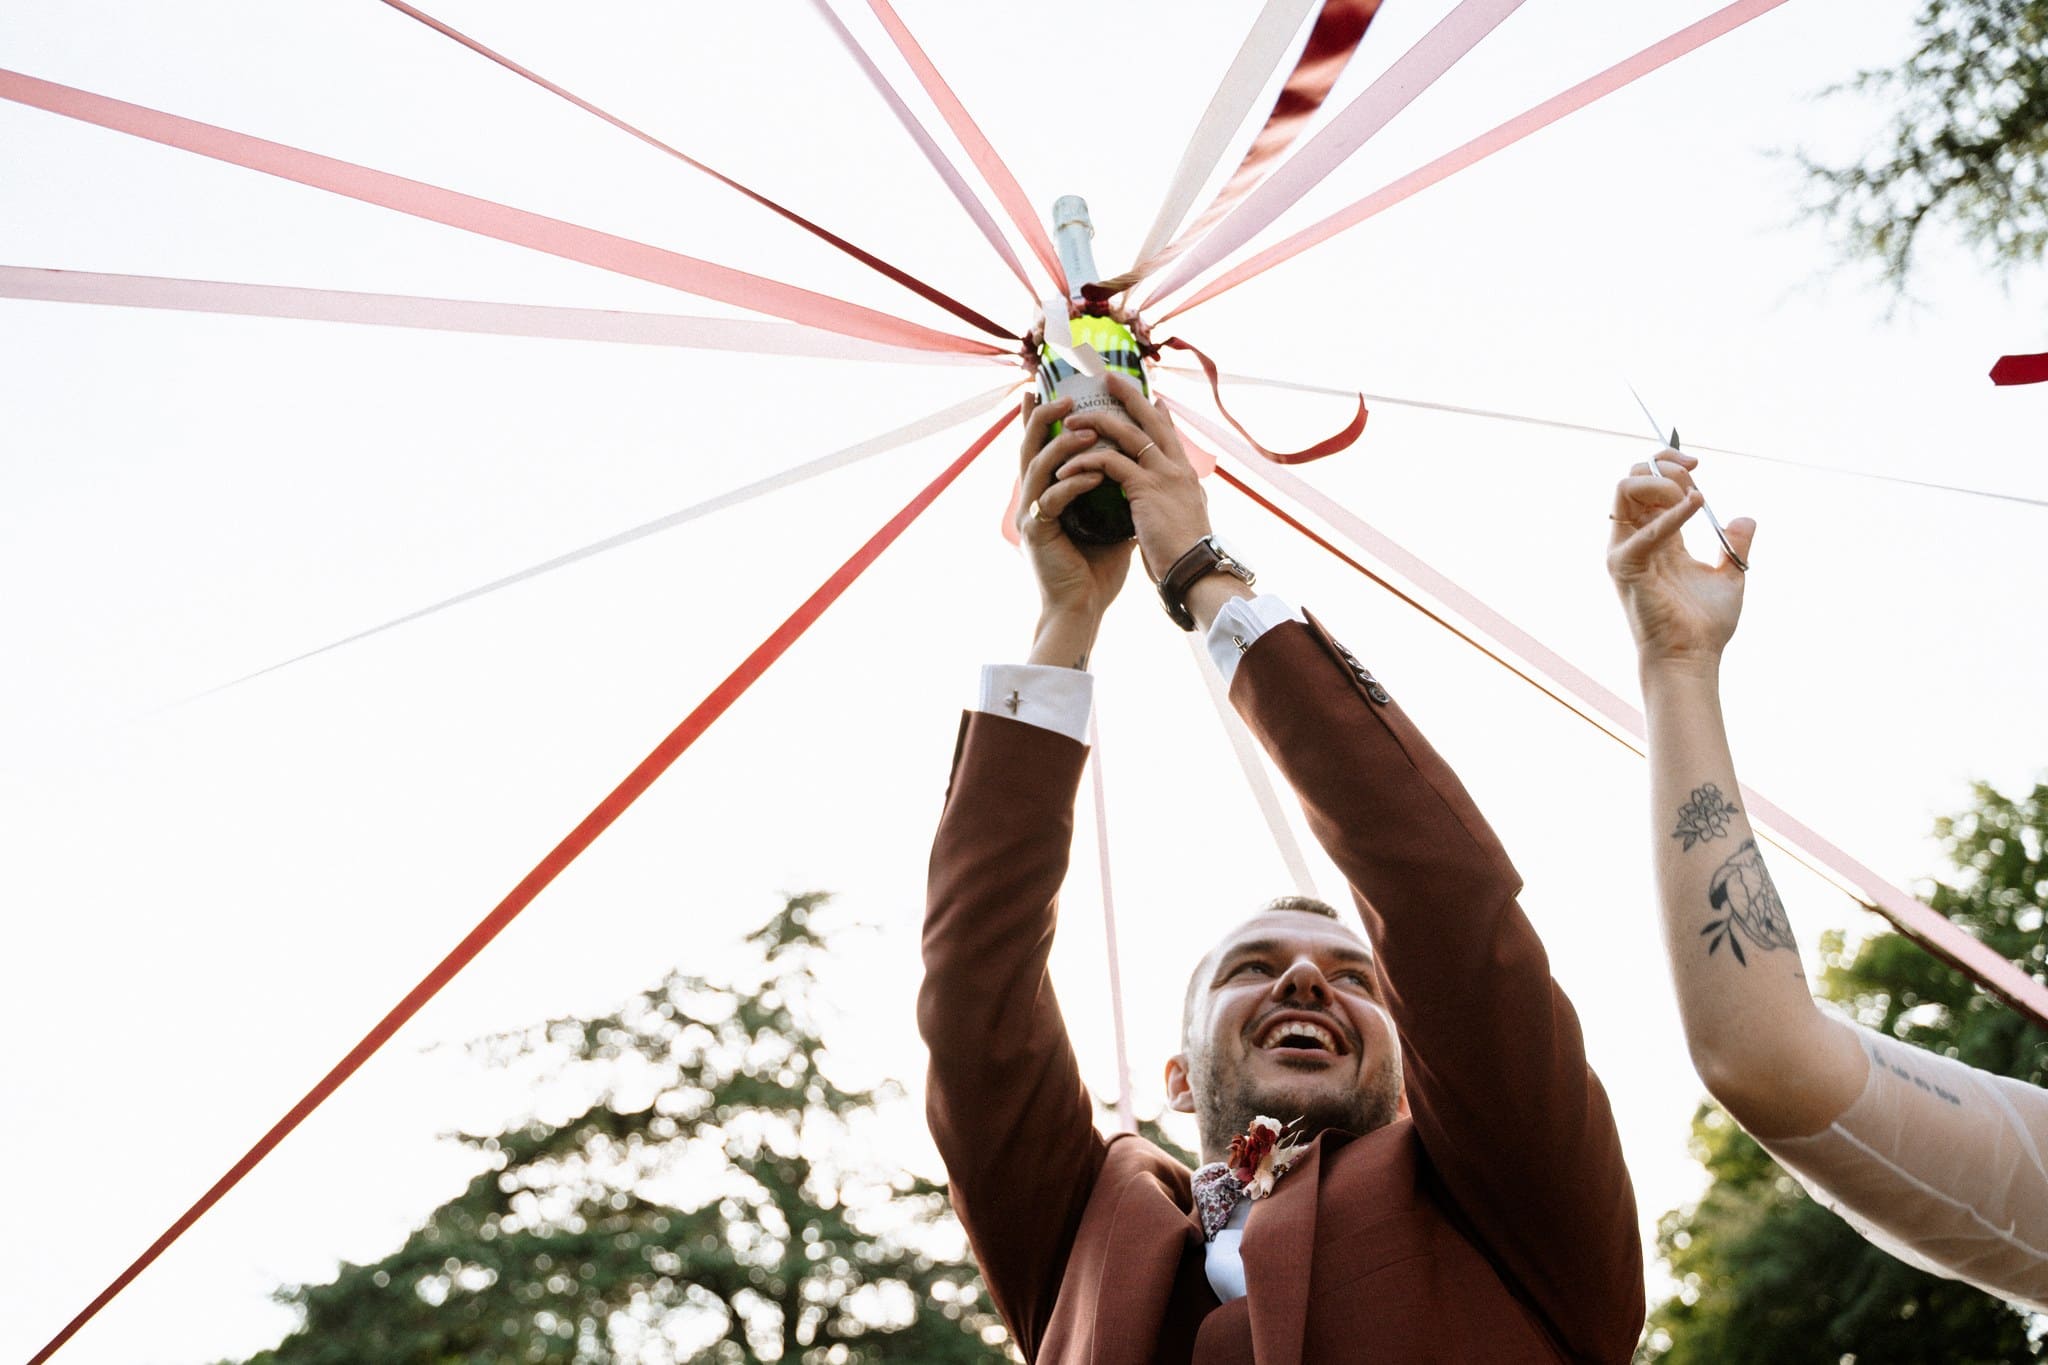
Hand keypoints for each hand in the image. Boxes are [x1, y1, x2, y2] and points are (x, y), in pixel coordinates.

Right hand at [1017, 393, 1134, 637]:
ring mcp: (1030, 516)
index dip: (1040, 417)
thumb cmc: (1096, 570)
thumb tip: (1143, 469)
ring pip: (1037, 466)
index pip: (1040, 447)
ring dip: (1061, 445)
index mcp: (1045, 495)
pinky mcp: (1036, 533)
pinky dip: (1075, 484)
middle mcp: (1032, 500)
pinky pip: (1052, 499)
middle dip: (1044, 417)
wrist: (1084, 609)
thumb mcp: (1111, 522)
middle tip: (1065, 395)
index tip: (1048, 387)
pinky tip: (1097, 475)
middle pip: (1028, 447)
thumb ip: (1117, 493)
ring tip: (1085, 429)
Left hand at [1055, 373, 1211, 579]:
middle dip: (1128, 396)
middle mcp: (1177, 467)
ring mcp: (1163, 474)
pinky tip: (1066, 468)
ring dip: (1096, 423)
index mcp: (1185, 475)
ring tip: (1070, 420)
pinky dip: (1086, 463)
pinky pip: (1109, 463)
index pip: (1170, 434)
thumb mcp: (1182, 521)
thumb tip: (1164, 503)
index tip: (1149, 397)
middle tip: (1107, 377)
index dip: (1157, 414)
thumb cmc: (1186, 556)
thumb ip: (1172, 504)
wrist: (1196, 571)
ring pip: (1127, 433)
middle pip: (1151, 419)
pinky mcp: (1145, 488)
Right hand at [1606, 450, 1755, 670]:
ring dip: (1662, 483)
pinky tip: (1698, 506)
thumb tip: (1745, 519)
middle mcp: (1635, 540)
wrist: (1692, 657)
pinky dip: (1673, 513)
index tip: (1698, 464)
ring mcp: (1626, 551)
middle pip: (1631, 478)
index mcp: (1656, 538)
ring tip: (1693, 497)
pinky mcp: (1627, 566)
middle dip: (1664, 466)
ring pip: (1625, 489)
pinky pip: (1644, 528)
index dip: (1669, 465)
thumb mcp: (1730, 575)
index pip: (1647, 484)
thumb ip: (1735, 545)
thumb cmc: (1703, 625)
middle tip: (1695, 478)